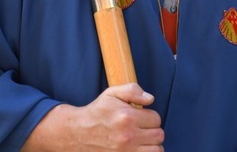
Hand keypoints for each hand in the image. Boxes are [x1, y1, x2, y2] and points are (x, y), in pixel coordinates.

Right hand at [22, 83, 163, 150]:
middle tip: (141, 128)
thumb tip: (150, 99)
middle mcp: (128, 136)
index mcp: (127, 117)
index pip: (156, 118)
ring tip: (142, 139)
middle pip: (159, 135)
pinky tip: (139, 148)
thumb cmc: (97, 112)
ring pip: (157, 150)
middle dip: (152, 130)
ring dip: (151, 144)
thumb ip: (133, 90)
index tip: (141, 117)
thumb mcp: (112, 93)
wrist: (78, 133)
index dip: (150, 116)